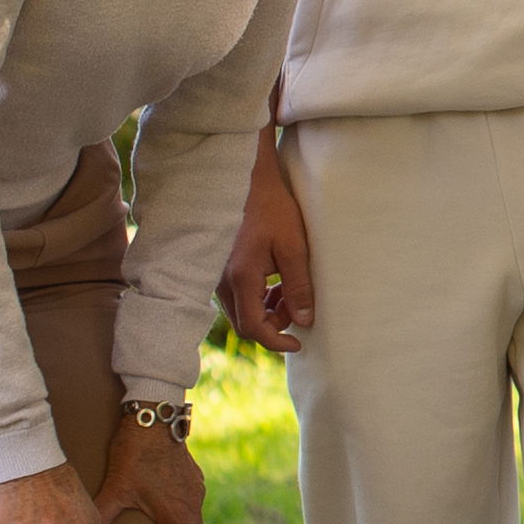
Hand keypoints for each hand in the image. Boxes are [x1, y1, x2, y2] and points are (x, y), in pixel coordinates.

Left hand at [94, 417, 209, 523]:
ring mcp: (196, 490)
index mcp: (178, 515)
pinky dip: (184, 520)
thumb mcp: (114, 488)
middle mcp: (193, 505)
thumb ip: (101, 516)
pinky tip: (168, 517)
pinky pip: (192, 506)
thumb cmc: (135, 452)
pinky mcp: (193, 477)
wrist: (155, 414)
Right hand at [221, 136, 313, 350]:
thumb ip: (299, 286)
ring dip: (268, 311)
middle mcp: (222, 282)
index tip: (298, 343)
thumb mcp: (294, 247)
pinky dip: (259, 298)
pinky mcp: (220, 268)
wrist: (246, 180)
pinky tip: (278, 282)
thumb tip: (305, 320)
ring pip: (242, 311)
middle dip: (274, 325)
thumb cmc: (272, 209)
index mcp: (241, 279)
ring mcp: (218, 275)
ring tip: (291, 291)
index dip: (276, 342)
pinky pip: (238, 296)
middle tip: (299, 307)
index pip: (254, 328)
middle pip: (246, 324)